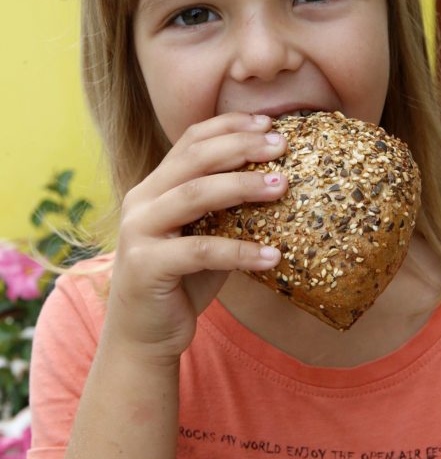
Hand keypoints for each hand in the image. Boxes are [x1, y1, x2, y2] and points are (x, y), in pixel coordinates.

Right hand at [102, 113, 287, 363]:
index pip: (191, 140)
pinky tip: (273, 256)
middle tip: (282, 146)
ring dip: (243, 186)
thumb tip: (280, 182)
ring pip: (195, 195)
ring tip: (282, 185)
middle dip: (241, 147)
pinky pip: (201, 251)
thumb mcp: (205, 236)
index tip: (268, 123)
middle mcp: (141, 201)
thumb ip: (226, 209)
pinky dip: (241, 251)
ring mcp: (139, 231)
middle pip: (194, 159)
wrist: (143, 336)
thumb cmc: (181, 281)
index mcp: (154, 186)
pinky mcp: (145, 266)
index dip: (229, 126)